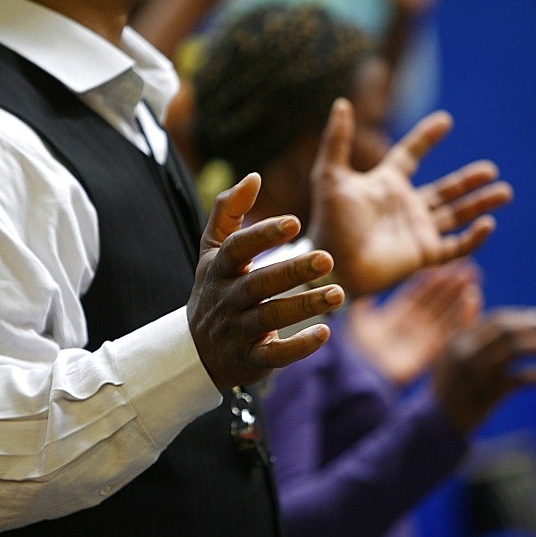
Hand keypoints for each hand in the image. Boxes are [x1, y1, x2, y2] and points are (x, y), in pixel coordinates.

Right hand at [188, 173, 345, 388]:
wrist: (196, 351)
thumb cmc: (215, 288)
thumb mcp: (213, 250)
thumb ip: (229, 211)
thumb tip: (253, 175)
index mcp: (219, 268)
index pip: (238, 248)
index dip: (263, 235)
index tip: (295, 221)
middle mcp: (226, 299)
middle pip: (258, 284)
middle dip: (292, 271)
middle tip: (327, 257)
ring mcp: (236, 331)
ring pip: (270, 318)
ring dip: (304, 306)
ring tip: (339, 293)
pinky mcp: (250, 360)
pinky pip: (274, 355)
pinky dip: (298, 347)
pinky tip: (325, 333)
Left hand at [309, 99, 511, 295]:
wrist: (332, 263)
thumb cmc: (329, 222)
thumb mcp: (330, 176)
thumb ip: (337, 140)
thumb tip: (341, 103)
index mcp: (385, 184)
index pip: (411, 155)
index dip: (426, 138)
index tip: (445, 121)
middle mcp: (405, 206)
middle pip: (444, 189)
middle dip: (469, 180)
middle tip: (491, 170)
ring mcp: (416, 231)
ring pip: (456, 215)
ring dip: (480, 204)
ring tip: (504, 193)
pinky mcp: (423, 255)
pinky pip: (455, 247)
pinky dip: (473, 238)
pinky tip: (488, 224)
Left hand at [348, 259, 481, 385]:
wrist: (361, 375)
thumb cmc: (354, 350)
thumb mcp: (356, 322)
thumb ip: (362, 308)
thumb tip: (364, 297)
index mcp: (393, 317)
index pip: (417, 293)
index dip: (431, 279)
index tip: (445, 266)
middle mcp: (410, 327)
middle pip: (435, 300)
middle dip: (451, 284)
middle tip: (468, 268)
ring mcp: (421, 338)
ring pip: (445, 313)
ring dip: (459, 296)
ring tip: (473, 279)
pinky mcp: (430, 351)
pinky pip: (450, 330)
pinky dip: (462, 316)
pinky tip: (472, 300)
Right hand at [432, 307, 535, 434]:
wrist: (441, 420)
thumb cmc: (448, 380)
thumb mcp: (449, 348)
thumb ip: (463, 322)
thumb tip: (473, 291)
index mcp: (461, 339)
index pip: (497, 320)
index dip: (523, 317)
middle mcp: (469, 353)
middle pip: (510, 332)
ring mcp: (480, 374)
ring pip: (518, 351)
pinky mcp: (490, 394)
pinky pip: (520, 380)